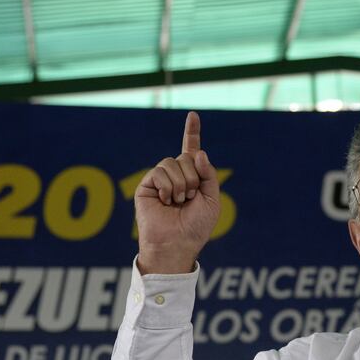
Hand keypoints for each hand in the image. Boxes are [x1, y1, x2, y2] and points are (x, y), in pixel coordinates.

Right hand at [135, 111, 220, 273]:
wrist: (178, 243)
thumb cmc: (196, 227)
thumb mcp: (212, 200)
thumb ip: (208, 174)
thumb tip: (197, 152)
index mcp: (192, 178)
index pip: (191, 151)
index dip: (192, 133)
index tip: (193, 115)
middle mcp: (175, 176)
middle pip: (186, 157)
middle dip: (193, 177)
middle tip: (189, 198)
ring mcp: (160, 180)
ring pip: (172, 162)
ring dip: (181, 184)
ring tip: (178, 202)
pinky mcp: (147, 185)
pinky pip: (159, 172)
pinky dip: (168, 187)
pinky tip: (165, 201)